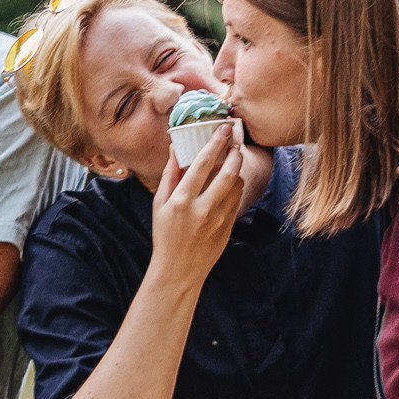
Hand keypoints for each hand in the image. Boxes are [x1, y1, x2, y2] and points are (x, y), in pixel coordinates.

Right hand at [148, 119, 246, 283]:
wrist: (179, 270)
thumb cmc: (165, 234)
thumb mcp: (160, 204)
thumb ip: (169, 175)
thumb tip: (174, 148)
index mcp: (182, 200)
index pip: (202, 163)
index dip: (214, 142)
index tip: (221, 128)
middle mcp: (203, 208)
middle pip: (228, 172)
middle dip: (234, 151)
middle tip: (235, 139)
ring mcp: (219, 219)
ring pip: (237, 185)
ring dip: (237, 168)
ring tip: (233, 158)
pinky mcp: (229, 227)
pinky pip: (238, 199)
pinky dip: (236, 186)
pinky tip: (230, 180)